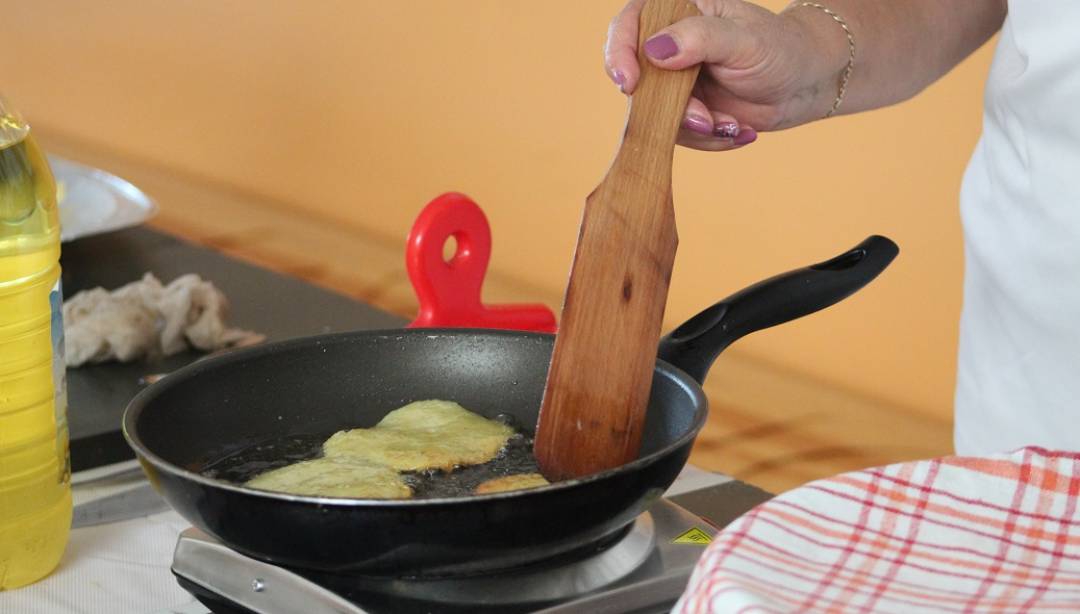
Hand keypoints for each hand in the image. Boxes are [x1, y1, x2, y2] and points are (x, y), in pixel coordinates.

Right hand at [605, 0, 844, 150]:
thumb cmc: (781, 49)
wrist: (804, 83)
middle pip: (638, 78)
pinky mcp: (685, 111)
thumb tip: (654, 50)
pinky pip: (679, 134)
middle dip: (669, 109)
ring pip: (656, 113)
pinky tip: (738, 131)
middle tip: (707, 120)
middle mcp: (670, 46)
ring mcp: (675, 81)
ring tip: (733, 125)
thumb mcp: (744, 40)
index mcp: (679, 12)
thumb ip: (700, 39)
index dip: (620, 52)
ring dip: (696, 129)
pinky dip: (708, 139)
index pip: (629, 24)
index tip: (631, 84)